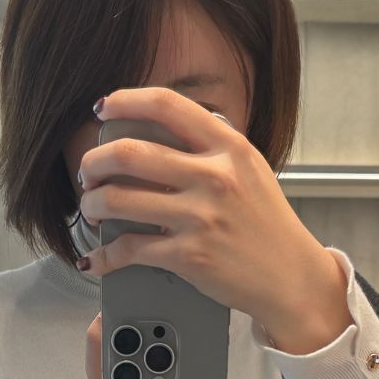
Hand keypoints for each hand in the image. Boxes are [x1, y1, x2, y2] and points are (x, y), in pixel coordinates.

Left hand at [75, 85, 353, 352]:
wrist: (290, 278)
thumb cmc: (267, 225)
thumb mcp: (250, 169)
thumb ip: (212, 146)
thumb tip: (163, 127)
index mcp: (229, 148)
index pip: (167, 105)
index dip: (125, 100)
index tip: (103, 109)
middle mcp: (214, 177)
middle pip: (129, 152)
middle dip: (94, 162)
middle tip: (88, 173)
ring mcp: (200, 217)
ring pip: (119, 200)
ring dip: (92, 204)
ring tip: (92, 210)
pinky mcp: (189, 257)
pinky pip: (128, 249)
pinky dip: (104, 256)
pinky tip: (97, 259)